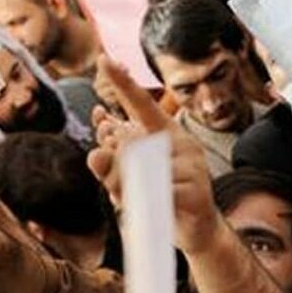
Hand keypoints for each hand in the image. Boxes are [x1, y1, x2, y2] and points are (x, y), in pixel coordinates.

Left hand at [87, 56, 221, 255]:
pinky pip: (158, 193)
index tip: (103, 60)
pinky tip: (161, 209)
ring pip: (141, 170)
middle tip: (119, 193)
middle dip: (114, 173)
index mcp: (164, 134)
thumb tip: (95, 154)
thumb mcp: (129, 185)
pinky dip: (151, 205)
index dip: (122, 84)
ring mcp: (192, 163)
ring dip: (130, 192)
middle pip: (129, 146)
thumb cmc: (162, 201)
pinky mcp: (196, 188)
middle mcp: (181, 141)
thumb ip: (110, 168)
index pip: (141, 105)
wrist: (196, 232)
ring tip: (143, 204)